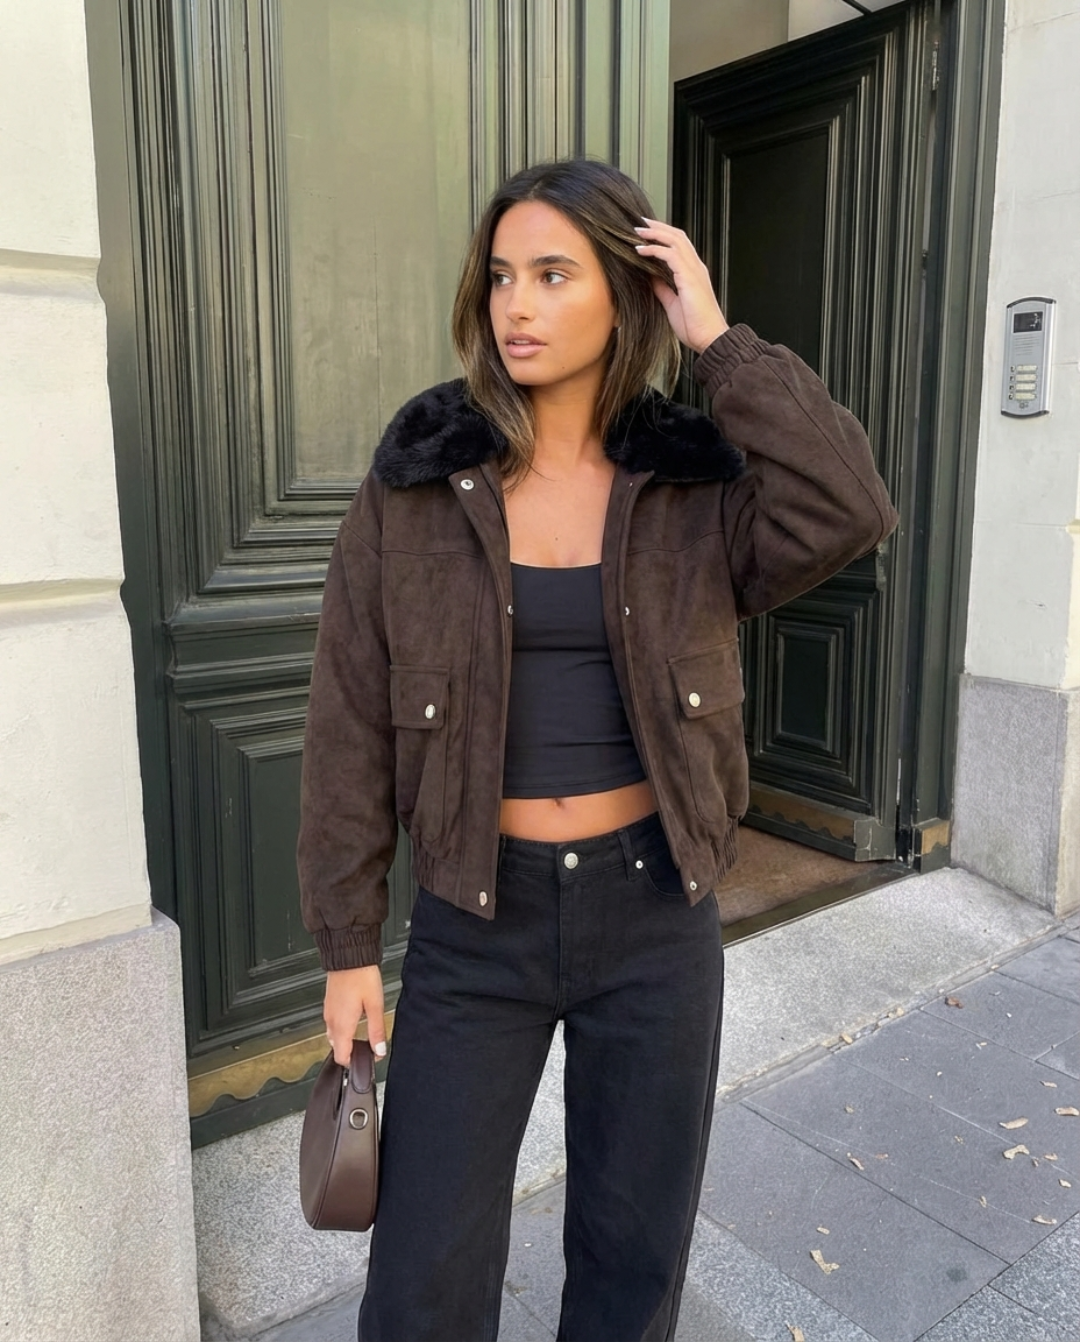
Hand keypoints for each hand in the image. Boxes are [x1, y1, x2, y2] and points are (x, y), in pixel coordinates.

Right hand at [324, 965, 385, 1066]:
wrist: (349, 955)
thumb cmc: (361, 976)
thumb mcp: (375, 1006)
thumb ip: (376, 1031)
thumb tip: (379, 1050)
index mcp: (341, 1026)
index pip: (342, 1057)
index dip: (355, 1063)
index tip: (369, 1058)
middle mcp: (331, 1021)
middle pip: (337, 1048)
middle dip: (352, 1051)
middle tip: (369, 1046)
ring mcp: (328, 1011)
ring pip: (334, 1036)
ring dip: (347, 1039)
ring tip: (363, 1032)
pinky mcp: (329, 1003)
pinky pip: (333, 1023)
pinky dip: (342, 1027)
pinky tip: (355, 1017)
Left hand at [634, 219, 728, 353]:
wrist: (709, 338)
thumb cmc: (695, 326)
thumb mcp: (672, 304)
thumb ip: (662, 288)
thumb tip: (649, 277)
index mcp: (693, 273)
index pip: (679, 245)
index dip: (663, 236)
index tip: (646, 233)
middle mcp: (696, 267)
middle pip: (677, 236)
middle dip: (658, 227)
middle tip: (639, 223)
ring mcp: (694, 270)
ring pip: (674, 240)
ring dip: (654, 234)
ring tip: (637, 231)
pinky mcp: (689, 277)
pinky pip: (670, 255)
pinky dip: (654, 249)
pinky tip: (640, 250)